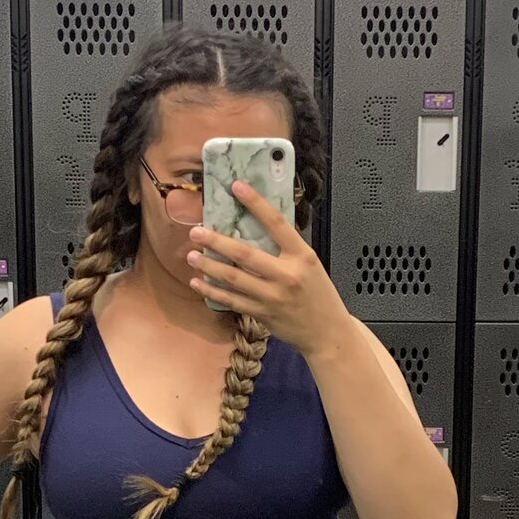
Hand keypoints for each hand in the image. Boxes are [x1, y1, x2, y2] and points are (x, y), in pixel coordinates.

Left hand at [185, 181, 350, 355]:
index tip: (237, 186)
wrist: (327, 332)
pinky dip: (213, 292)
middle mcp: (286, 275)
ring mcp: (272, 297)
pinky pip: (232, 301)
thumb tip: (258, 227)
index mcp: (301, 256)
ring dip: (209, 266)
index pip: (276, 223)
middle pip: (245, 254)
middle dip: (217, 242)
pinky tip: (198, 283)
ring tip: (191, 256)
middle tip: (196, 232)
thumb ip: (286, 249)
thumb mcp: (310, 265)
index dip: (256, 203)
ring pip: (233, 279)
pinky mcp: (262, 314)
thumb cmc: (319, 295)